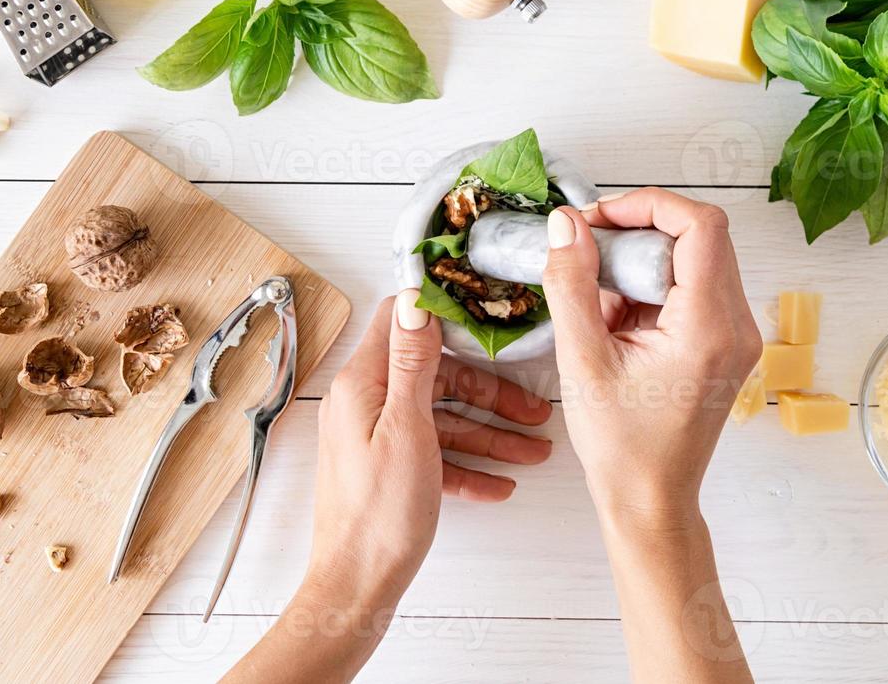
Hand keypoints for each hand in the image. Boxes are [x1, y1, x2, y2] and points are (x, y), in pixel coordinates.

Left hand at [307, 291, 553, 602]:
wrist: (355, 589)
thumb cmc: (377, 516)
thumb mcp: (407, 428)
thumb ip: (412, 362)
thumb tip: (414, 299)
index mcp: (363, 384)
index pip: (400, 320)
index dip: (446, 314)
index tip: (489, 319)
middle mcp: (365, 403)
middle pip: (436, 375)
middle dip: (489, 392)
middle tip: (533, 410)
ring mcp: (376, 436)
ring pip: (442, 418)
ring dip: (489, 433)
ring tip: (533, 452)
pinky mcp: (387, 468)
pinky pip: (435, 454)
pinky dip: (468, 464)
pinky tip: (500, 484)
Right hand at [543, 188, 761, 524]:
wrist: (649, 501)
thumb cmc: (621, 447)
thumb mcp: (582, 361)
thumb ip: (572, 285)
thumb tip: (564, 224)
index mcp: (710, 328)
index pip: (699, 226)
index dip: (647, 205)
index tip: (597, 218)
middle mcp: (737, 326)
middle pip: (698, 236)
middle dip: (638, 230)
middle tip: (585, 249)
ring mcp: (735, 334)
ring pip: (693, 259)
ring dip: (640, 261)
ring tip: (595, 295)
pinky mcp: (723, 342)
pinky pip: (691, 287)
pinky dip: (649, 287)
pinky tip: (613, 320)